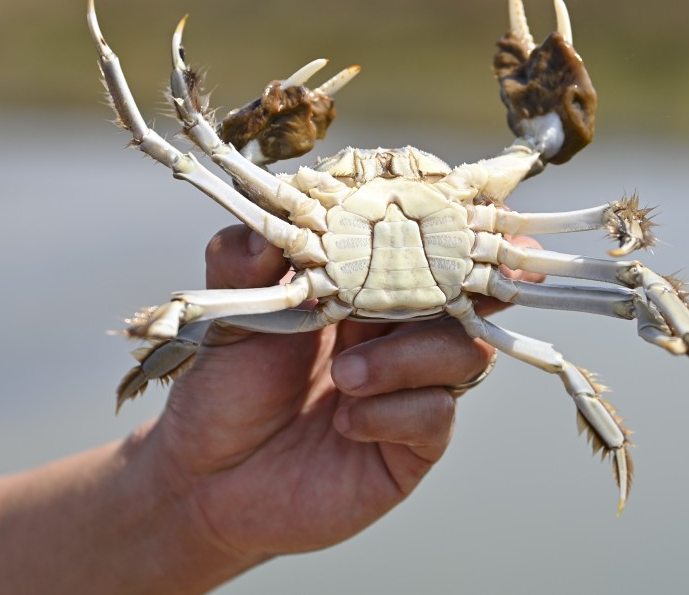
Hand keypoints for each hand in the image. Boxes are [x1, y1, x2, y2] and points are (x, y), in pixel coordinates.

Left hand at [138, 225, 542, 577]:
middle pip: (464, 294)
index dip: (452, 227)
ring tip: (346, 378)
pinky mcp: (411, 444)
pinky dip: (396, 411)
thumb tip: (266, 225)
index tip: (478, 211)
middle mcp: (398, 332)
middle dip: (463, 281)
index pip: (422, 247)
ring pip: (463, 351)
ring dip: (408, 356)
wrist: (209, 479)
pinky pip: (436, 415)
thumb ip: (243, 263)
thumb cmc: (225, 391)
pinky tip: (347, 421)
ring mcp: (411, 388)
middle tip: (442, 279)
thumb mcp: (229, 315)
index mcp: (363, 288)